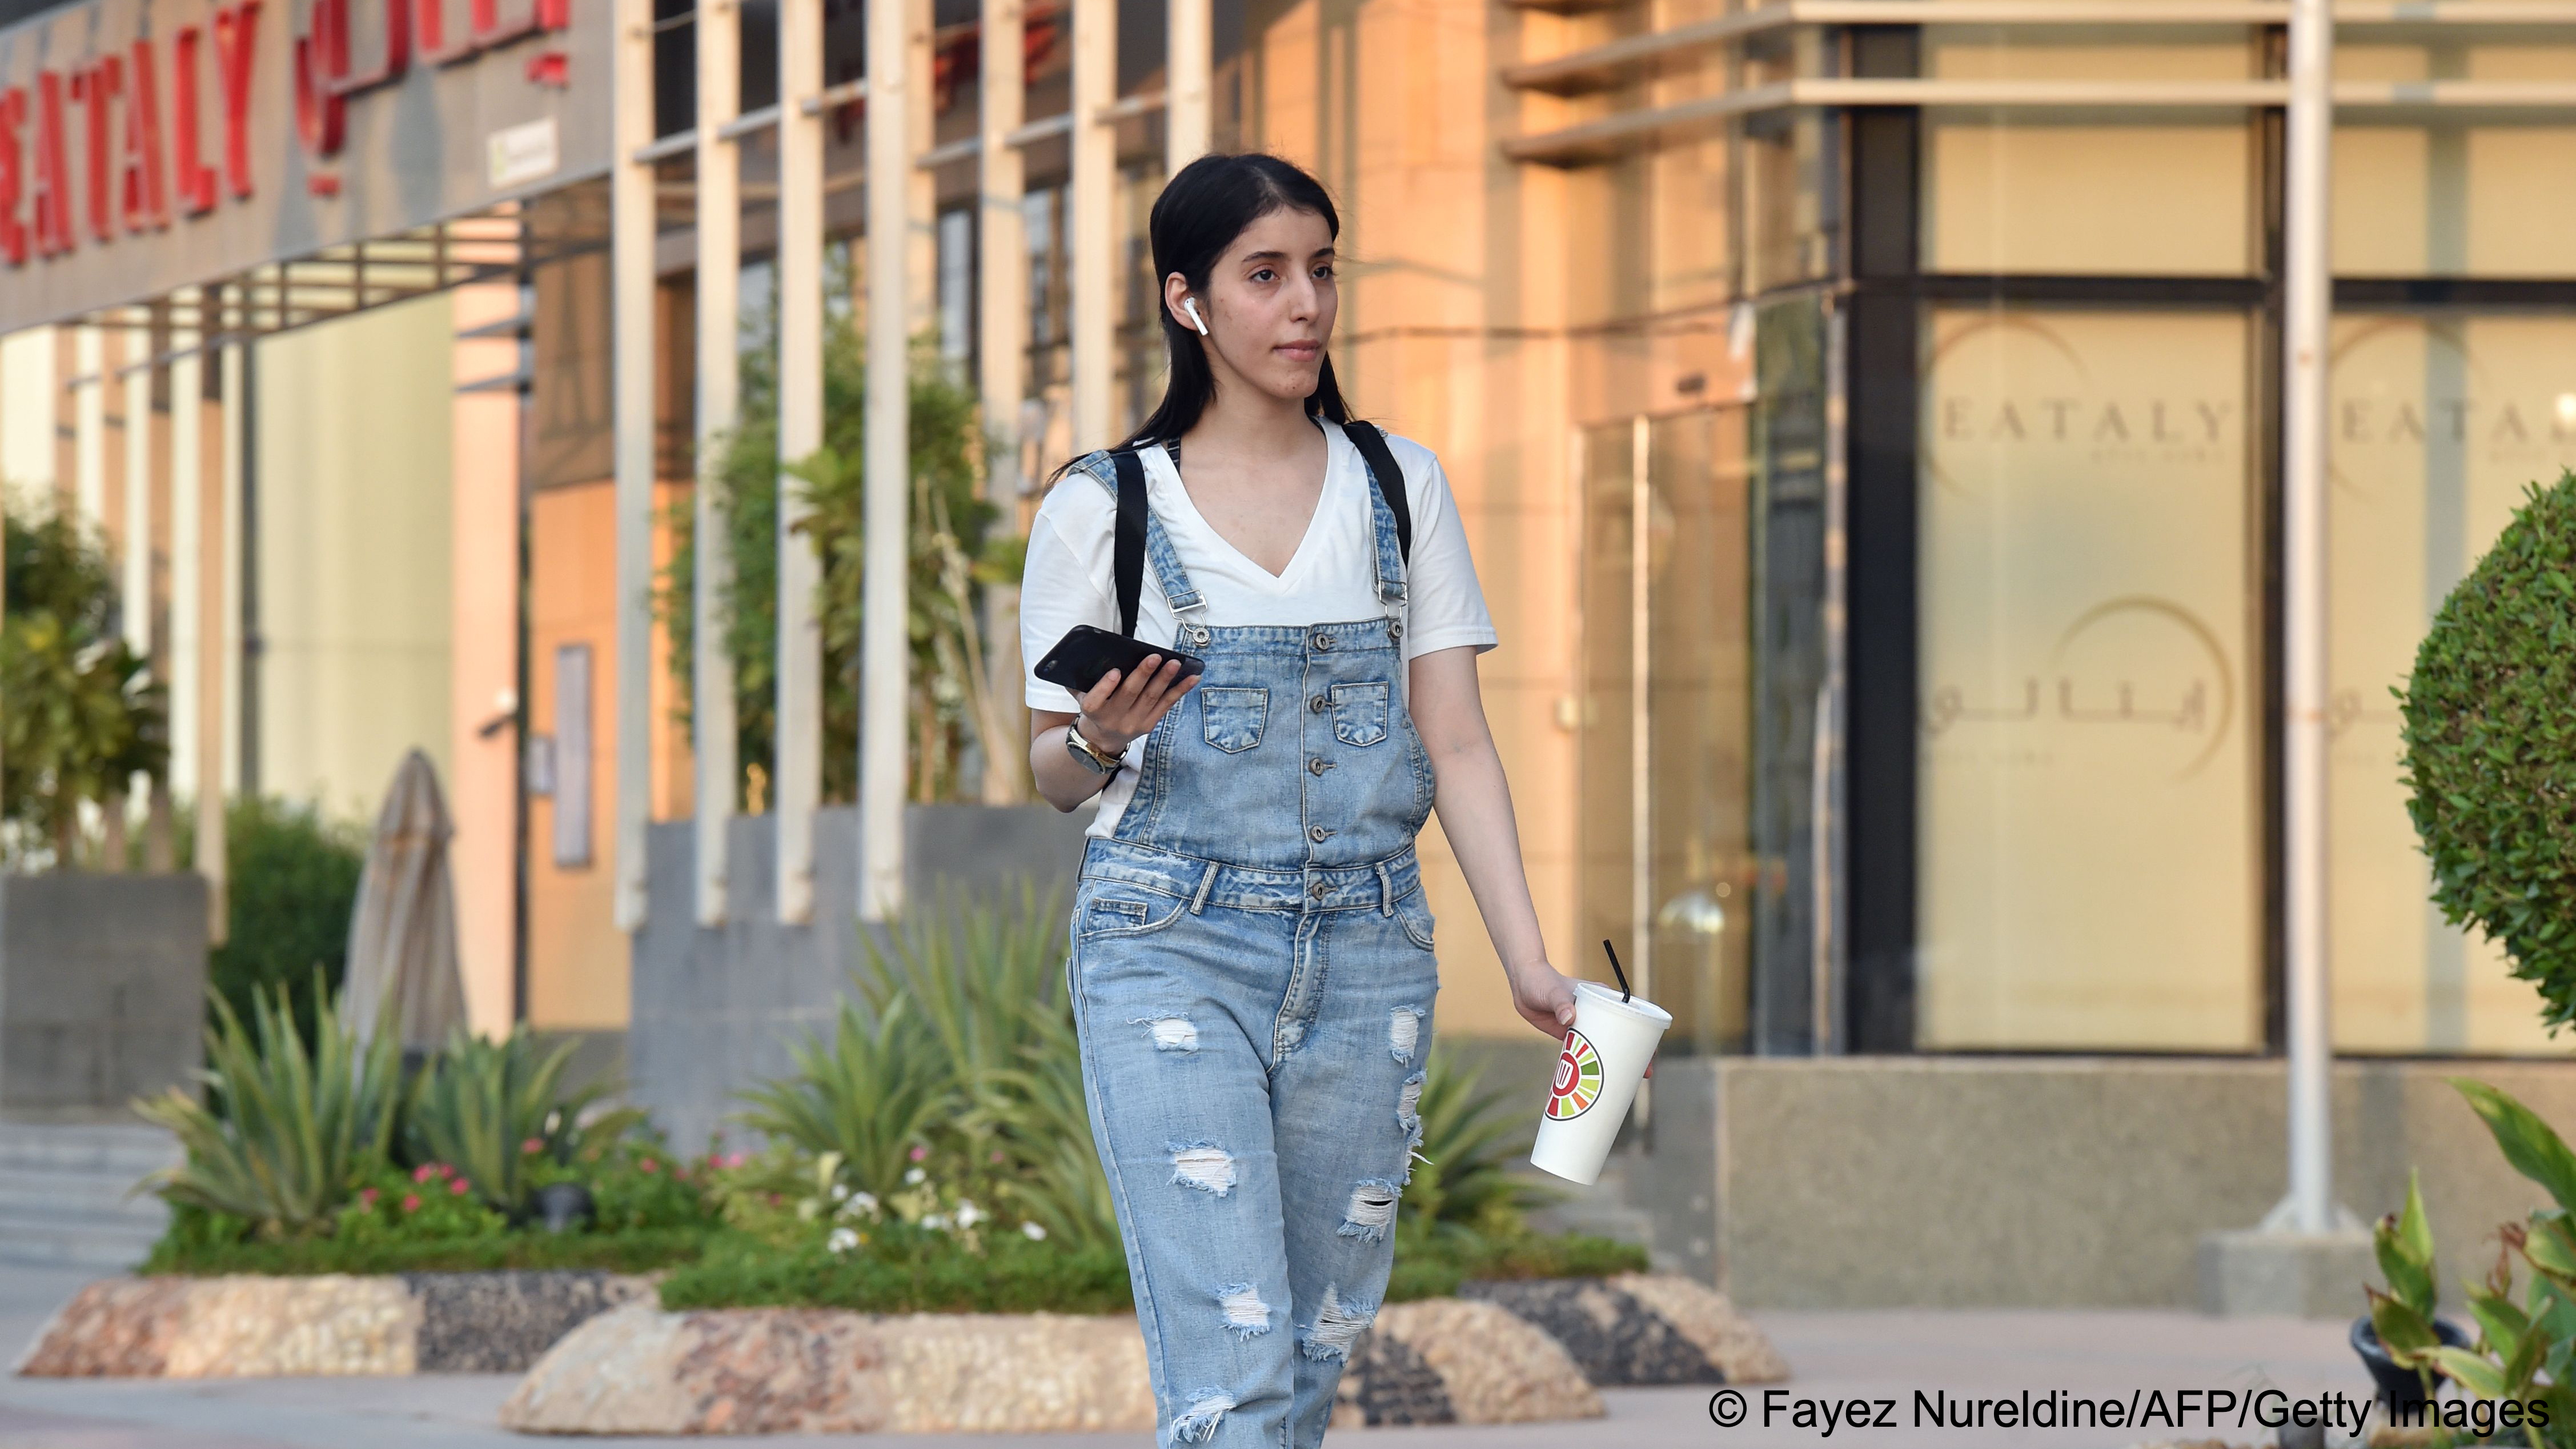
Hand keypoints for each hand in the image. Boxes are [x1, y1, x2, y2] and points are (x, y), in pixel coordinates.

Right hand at [1076, 654, 1198, 754]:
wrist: (1103, 738)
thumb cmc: (1095, 709)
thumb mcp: (1082, 696)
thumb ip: (1082, 681)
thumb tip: (1087, 655)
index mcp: (1092, 711)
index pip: (1095, 701)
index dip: (1105, 686)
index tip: (1115, 672)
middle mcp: (1113, 719)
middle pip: (1129, 694)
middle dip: (1143, 674)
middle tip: (1154, 657)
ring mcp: (1133, 723)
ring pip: (1151, 698)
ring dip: (1164, 679)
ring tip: (1175, 663)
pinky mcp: (1149, 724)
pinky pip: (1166, 704)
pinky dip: (1180, 690)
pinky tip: (1192, 678)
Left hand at [1509, 960, 1652, 1077]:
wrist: (1522, 985)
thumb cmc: (1541, 982)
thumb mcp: (1553, 992)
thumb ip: (1561, 1003)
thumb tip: (1569, 1018)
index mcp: (1603, 997)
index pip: (1631, 1016)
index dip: (1643, 1034)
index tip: (1652, 1051)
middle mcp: (1598, 1011)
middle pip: (1623, 1034)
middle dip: (1636, 1054)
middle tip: (1646, 1074)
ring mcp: (1585, 1024)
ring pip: (1606, 1045)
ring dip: (1617, 1062)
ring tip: (1629, 1082)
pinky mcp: (1571, 1034)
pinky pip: (1588, 1050)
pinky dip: (1595, 1063)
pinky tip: (1600, 1079)